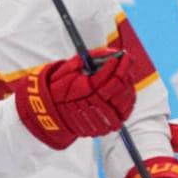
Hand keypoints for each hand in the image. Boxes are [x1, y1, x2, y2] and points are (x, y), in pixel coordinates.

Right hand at [13, 48, 134, 149]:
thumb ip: (84, 60)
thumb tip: (107, 51)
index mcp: (81, 93)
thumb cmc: (58, 91)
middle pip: (118, 86)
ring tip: (125, 73)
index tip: (119, 54)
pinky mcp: (107, 125)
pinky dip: (128, 97)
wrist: (50, 115)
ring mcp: (101, 118)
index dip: (115, 63)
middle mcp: (92, 107)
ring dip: (128, 83)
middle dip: (124, 70)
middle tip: (126, 59)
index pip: (106, 76)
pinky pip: (125, 110)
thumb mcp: (65, 72)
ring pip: (124, 98)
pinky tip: (125, 87)